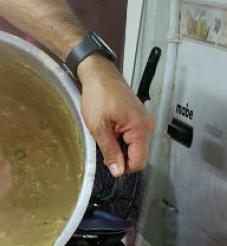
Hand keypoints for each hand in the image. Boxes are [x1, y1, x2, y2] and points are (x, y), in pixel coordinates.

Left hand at [78, 57, 155, 175]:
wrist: (100, 75)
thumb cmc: (99, 94)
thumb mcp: (99, 127)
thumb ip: (110, 150)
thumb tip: (118, 170)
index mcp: (140, 128)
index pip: (139, 162)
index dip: (123, 167)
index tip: (109, 162)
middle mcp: (147, 126)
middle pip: (136, 155)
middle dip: (118, 153)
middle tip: (102, 139)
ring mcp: (144, 122)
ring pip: (132, 146)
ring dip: (117, 144)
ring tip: (105, 129)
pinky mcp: (138, 119)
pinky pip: (130, 137)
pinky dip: (118, 136)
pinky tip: (109, 125)